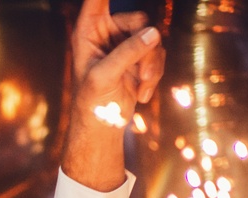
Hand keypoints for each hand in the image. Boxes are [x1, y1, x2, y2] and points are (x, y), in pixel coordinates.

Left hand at [61, 0, 165, 190]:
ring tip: (141, 86)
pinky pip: (158, 55)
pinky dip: (154, 75)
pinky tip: (142, 94)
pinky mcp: (139, 58)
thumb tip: (153, 33)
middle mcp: (107, 33)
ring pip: (152, 38)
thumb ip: (127, 52)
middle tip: (141, 72)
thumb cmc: (91, 103)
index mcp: (88, 31)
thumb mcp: (103, 77)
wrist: (102, 128)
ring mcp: (125, 45)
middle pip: (138, 20)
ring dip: (150, 65)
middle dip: (143, 46)